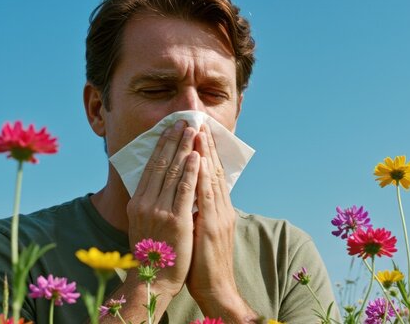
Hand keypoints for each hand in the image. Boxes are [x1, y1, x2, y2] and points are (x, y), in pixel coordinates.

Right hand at [126, 120, 198, 295]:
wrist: (155, 278)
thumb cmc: (153, 251)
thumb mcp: (143, 223)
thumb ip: (149, 202)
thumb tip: (157, 181)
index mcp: (137, 202)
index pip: (151, 167)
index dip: (162, 145)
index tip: (170, 129)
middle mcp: (146, 203)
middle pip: (162, 164)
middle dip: (174, 140)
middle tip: (184, 122)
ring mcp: (160, 211)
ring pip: (175, 172)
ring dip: (185, 148)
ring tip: (193, 131)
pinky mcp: (177, 220)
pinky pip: (186, 190)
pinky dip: (192, 171)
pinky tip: (198, 156)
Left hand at [187, 125, 255, 320]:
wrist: (216, 288)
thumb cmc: (204, 263)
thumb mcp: (203, 232)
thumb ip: (200, 212)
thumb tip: (188, 196)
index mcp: (218, 209)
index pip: (211, 174)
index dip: (205, 152)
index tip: (197, 132)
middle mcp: (221, 208)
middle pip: (212, 170)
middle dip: (205, 145)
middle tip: (197, 121)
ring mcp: (218, 216)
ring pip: (210, 177)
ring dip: (204, 152)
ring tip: (197, 131)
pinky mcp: (213, 226)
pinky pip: (205, 195)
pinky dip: (201, 175)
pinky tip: (196, 160)